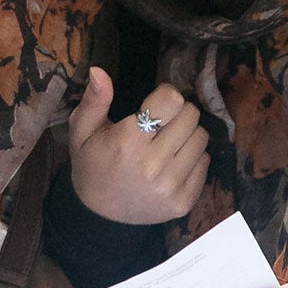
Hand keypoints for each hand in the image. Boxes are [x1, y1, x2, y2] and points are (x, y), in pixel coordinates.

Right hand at [68, 69, 209, 223]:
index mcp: (127, 142)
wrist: (100, 215)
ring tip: (167, 143)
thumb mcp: (82, 132)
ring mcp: (170, 185)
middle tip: (162, 123)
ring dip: (187, 135)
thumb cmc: (92, 166)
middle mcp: (152, 164)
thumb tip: (99, 71)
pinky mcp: (184, 200)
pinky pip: (204, 162)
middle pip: (190, 116)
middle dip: (178, 113)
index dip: (165, 95)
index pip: (171, 101)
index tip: (155, 103)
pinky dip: (192, 158)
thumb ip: (94, 101)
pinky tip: (172, 163)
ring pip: (201, 138)